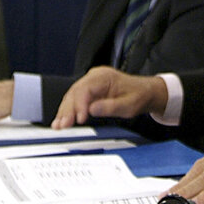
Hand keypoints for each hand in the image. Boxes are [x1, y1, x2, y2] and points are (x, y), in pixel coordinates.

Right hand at [52, 67, 168, 128]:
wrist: (146, 92)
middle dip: (67, 110)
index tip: (80, 119)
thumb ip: (110, 107)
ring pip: (72, 96)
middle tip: (62, 125)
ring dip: (65, 112)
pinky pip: (75, 100)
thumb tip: (91, 110)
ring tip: (58, 126)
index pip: (85, 89)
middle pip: (75, 92)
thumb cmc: (139, 96)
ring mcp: (90, 83)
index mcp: (104, 77)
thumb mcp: (129, 105)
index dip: (80, 105)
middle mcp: (94, 77)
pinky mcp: (89, 91)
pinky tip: (62, 121)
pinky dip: (69, 111)